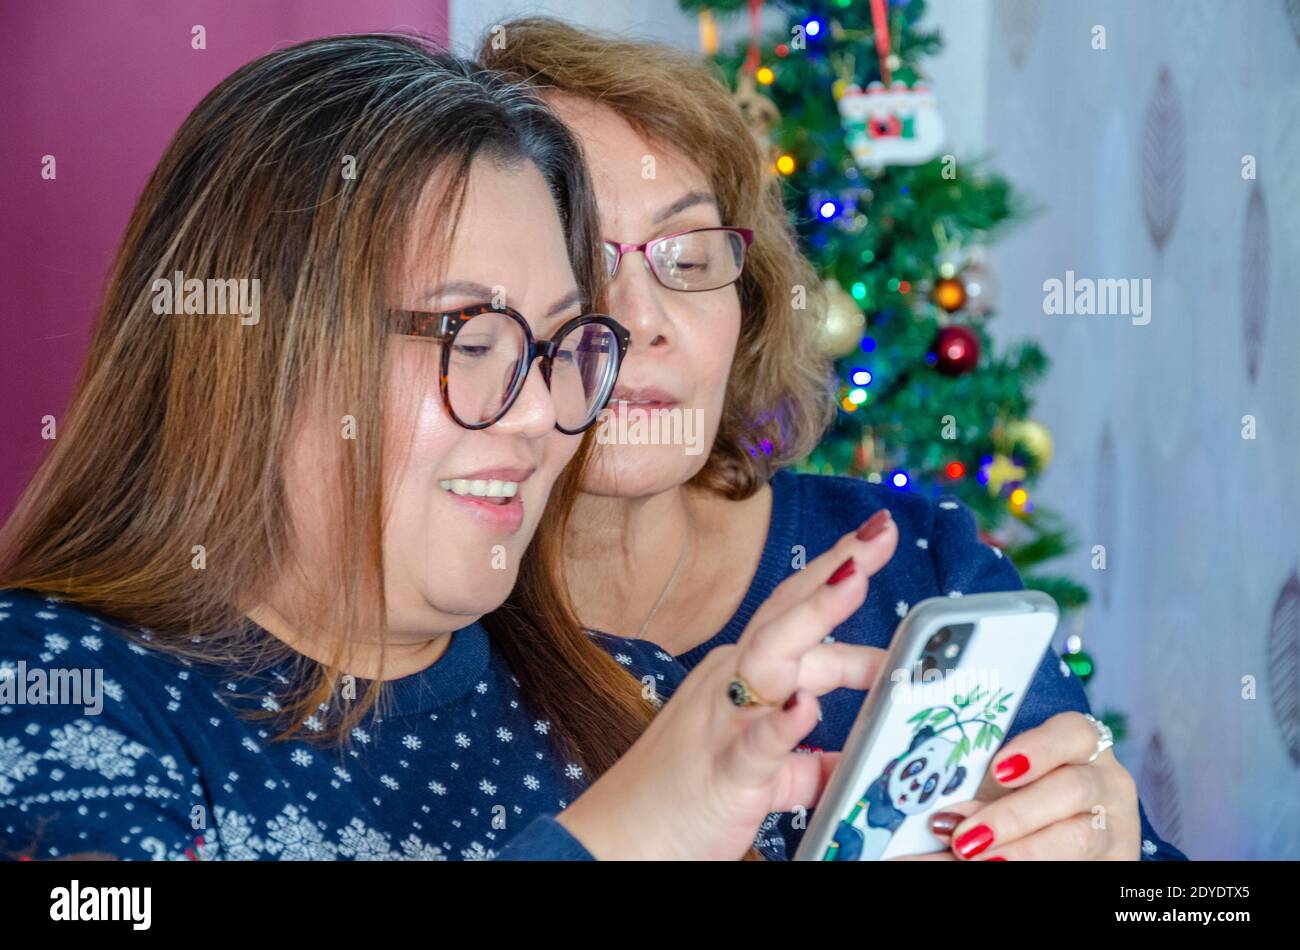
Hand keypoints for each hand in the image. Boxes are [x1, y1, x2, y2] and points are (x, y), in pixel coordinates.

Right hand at [557, 510, 898, 859]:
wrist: (620, 843)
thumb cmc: (684, 802)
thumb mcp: (760, 772)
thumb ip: (806, 760)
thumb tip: (856, 760)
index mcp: (740, 676)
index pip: (795, 617)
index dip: (836, 578)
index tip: (876, 542)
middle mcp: (730, 683)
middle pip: (786, 613)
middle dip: (835, 569)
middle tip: (882, 530)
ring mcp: (723, 720)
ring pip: (770, 656)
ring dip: (814, 617)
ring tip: (856, 581)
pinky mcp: (724, 772)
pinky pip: (755, 744)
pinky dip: (782, 724)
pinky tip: (807, 705)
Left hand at [910, 711, 1140, 860]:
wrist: (1061, 852)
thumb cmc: (1020, 799)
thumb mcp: (1001, 778)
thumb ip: (969, 768)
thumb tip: (899, 760)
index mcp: (1078, 746)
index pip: (1073, 732)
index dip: (1037, 748)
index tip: (998, 768)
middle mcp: (1105, 782)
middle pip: (1072, 790)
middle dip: (1013, 815)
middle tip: (963, 836)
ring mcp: (1113, 829)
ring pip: (1077, 838)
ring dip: (1020, 850)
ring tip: (970, 858)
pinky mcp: (1113, 866)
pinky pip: (1072, 870)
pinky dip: (1022, 868)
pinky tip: (981, 870)